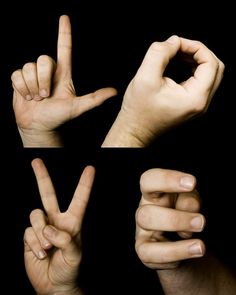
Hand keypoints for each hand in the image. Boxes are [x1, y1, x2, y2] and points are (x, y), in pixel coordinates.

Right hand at [11, 15, 116, 146]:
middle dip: (43, 80)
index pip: (64, 49)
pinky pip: (16, 75)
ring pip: (28, 67)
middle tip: (45, 96)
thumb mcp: (76, 107)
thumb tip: (114, 92)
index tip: (64, 18)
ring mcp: (33, 75)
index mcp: (63, 74)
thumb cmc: (58, 118)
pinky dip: (21, 88)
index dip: (64, 33)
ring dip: (32, 87)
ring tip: (36, 98)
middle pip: (43, 60)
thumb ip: (94, 98)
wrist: (38, 126)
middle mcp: (48, 72)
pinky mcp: (20, 79)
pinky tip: (26, 96)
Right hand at [24, 158, 94, 294]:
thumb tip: (48, 229)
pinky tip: (41, 254)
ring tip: (48, 248)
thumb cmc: (70, 267)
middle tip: (36, 160)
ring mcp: (42, 226)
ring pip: (35, 215)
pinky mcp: (30, 236)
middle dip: (42, 177)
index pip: (80, 199)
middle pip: (48, 194)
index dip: (85, 184)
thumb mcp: (74, 253)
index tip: (90, 168)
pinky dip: (34, 244)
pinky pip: (28, 232)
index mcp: (72, 221)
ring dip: (40, 232)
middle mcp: (56, 219)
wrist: (54, 284)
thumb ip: (64, 239)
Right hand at [102, 36, 223, 146]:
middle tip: (179, 47)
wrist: (135, 130)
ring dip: (196, 59)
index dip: (195, 47)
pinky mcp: (192, 104)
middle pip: (215, 68)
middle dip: (198, 52)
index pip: (210, 63)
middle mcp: (201, 103)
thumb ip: (159, 53)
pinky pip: (201, 81)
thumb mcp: (145, 77)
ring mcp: (198, 105)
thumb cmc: (138, 110)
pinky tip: (178, 64)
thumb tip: (173, 41)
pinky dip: (193, 68)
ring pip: (210, 74)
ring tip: (177, 53)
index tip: (177, 44)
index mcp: (195, 98)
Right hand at [135, 168, 204, 269]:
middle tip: (201, 222)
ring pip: (146, 224)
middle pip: (146, 211)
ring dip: (176, 228)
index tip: (192, 182)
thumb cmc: (187, 215)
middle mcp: (144, 210)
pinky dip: (177, 252)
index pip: (149, 180)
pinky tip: (195, 250)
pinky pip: (153, 253)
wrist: (187, 244)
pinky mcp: (144, 251)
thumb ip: (190, 200)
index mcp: (154, 194)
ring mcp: (142, 231)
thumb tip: (188, 207)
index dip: (167, 179)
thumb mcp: (192, 202)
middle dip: (175, 218)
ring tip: (200, 240)